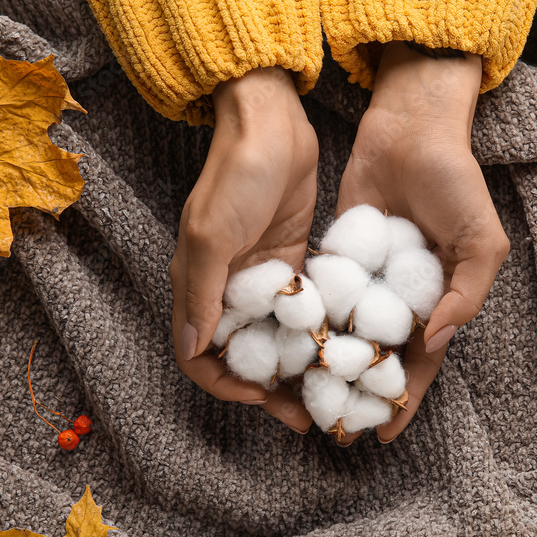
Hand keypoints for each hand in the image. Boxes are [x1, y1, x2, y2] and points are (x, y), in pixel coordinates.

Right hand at [170, 66, 317, 432]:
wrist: (271, 122)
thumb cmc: (236, 175)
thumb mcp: (213, 233)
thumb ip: (202, 292)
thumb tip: (195, 350)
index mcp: (195, 286)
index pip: (199, 357)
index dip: (226, 385)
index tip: (263, 397)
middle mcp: (225, 289)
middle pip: (242, 356)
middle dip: (269, 389)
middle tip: (307, 414)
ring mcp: (261, 278)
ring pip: (274, 339)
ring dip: (295, 368)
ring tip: (328, 392)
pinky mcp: (292, 263)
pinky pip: (301, 312)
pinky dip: (314, 335)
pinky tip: (340, 351)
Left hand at [336, 41, 510, 443]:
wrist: (410, 130)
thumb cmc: (455, 182)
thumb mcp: (481, 238)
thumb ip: (467, 292)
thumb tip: (435, 341)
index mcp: (439, 301)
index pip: (421, 362)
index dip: (404, 399)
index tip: (384, 435)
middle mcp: (400, 298)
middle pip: (378, 357)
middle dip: (361, 394)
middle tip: (337, 430)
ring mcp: (367, 279)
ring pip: (346, 334)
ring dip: (330, 367)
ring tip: (305, 401)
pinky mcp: (337, 257)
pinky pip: (324, 297)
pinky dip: (309, 324)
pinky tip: (289, 350)